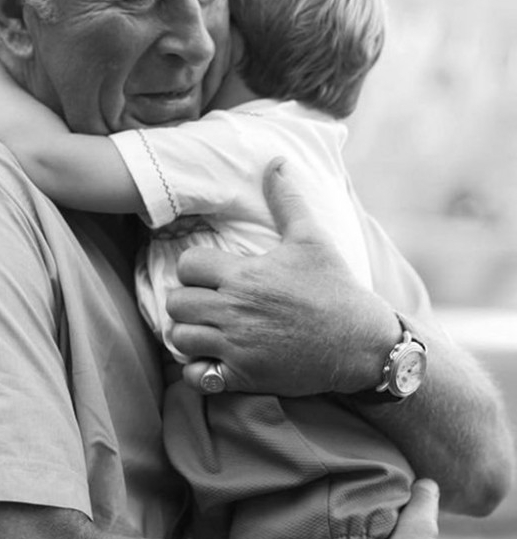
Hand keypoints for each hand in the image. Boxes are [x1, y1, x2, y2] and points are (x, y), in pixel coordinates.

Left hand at [167, 158, 399, 395]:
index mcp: (246, 275)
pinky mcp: (243, 376)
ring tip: (207, 330)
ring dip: (189, 334)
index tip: (211, 275)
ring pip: (180, 337)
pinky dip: (197, 370)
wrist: (362, 344)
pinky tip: (213, 360)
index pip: (188, 266)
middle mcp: (235, 310)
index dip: (194, 269)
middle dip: (187, 301)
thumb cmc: (336, 289)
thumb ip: (287, 201)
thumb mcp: (312, 239)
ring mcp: (237, 346)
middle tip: (206, 303)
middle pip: (176, 302)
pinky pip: (194, 375)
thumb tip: (276, 162)